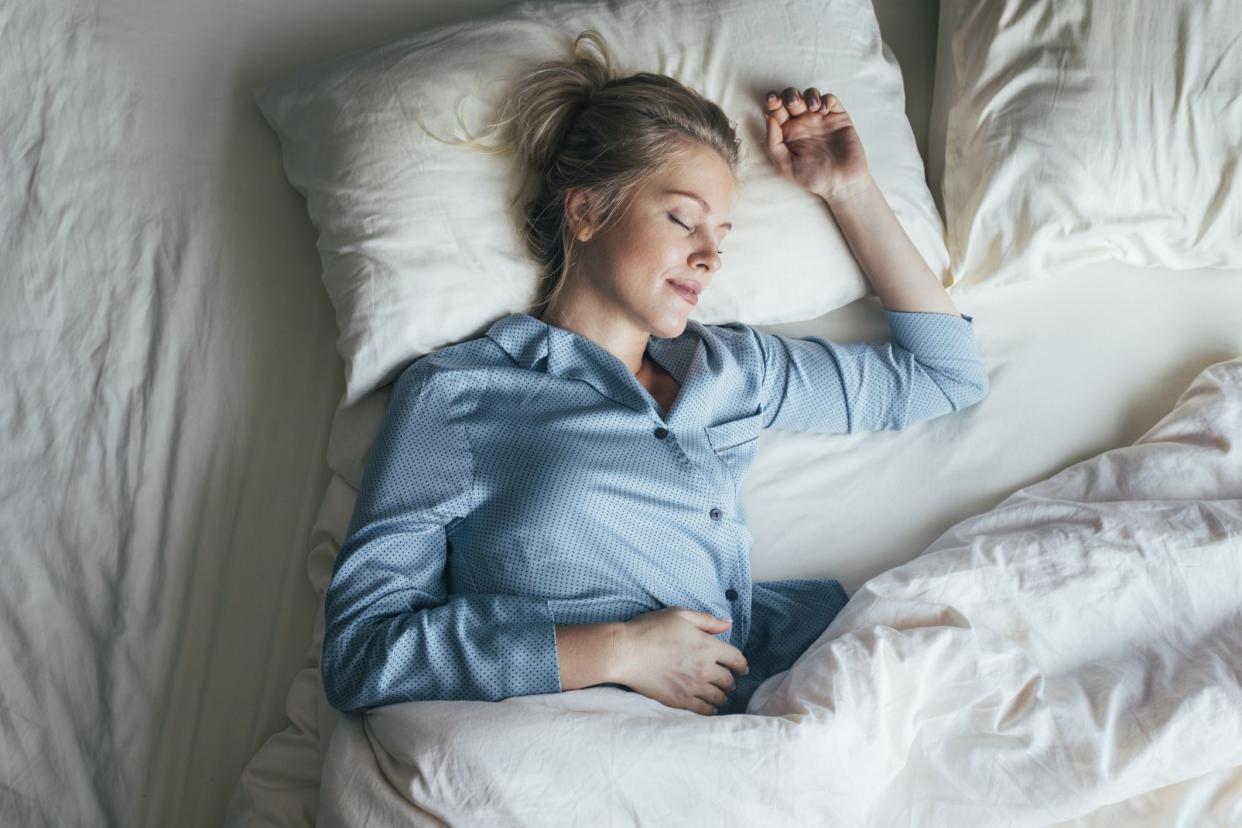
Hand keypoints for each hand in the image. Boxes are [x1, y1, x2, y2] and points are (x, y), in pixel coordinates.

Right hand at [612, 607, 748, 715]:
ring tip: (718, 693)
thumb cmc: (650, 629)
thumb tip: (728, 624)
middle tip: (727, 680)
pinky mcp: (680, 700)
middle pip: (729, 680)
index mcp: (707, 646)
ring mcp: (693, 687)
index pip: (736, 659)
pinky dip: (711, 709)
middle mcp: (704, 668)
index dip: (742, 664)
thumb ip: (707, 620)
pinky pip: (704, 710)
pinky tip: (709, 706)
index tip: (742, 668)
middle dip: (731, 680)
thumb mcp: (680, 615)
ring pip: (719, 697)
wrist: (625, 652)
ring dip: (722, 695)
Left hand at [763, 86, 870, 201]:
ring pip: (810, 95)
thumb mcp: (785, 165)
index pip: (777, 110)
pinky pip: (830, 99)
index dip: (773, 101)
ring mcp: (820, 119)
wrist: (840, 183)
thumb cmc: (812, 177)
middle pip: (792, 98)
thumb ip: (773, 142)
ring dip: (808, 95)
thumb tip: (768, 117)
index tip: (772, 100)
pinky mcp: (838, 117)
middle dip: (790, 94)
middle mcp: (803, 123)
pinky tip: (822, 111)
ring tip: (811, 108)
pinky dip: (825, 99)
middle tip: (792, 103)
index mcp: (787, 132)